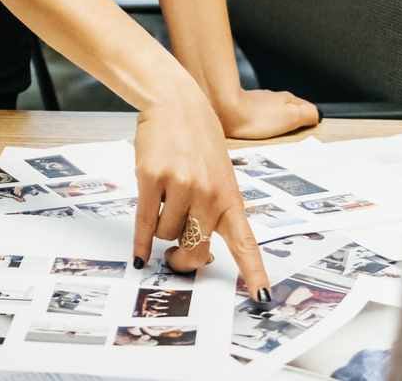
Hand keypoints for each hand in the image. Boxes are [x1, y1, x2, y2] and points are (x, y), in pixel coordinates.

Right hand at [131, 82, 271, 303]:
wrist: (175, 102)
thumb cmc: (199, 141)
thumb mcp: (219, 174)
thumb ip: (213, 209)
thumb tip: (195, 247)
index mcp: (230, 196)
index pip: (245, 242)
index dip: (254, 273)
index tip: (263, 299)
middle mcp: (207, 194)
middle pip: (195, 250)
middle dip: (184, 260)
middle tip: (176, 258)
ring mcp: (179, 185)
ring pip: (166, 234)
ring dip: (162, 228)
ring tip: (165, 202)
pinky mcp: (151, 178)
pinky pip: (144, 222)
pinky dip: (140, 243)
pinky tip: (138, 256)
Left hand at [217, 88, 318, 140]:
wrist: (225, 112)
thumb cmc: (256, 116)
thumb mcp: (291, 117)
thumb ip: (307, 115)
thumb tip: (317, 116)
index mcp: (288, 99)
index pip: (307, 107)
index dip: (310, 120)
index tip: (311, 130)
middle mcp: (274, 98)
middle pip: (291, 110)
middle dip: (295, 122)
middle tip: (296, 136)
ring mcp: (259, 103)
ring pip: (275, 113)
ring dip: (279, 124)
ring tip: (279, 136)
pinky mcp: (245, 110)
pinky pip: (260, 118)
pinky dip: (264, 125)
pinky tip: (260, 132)